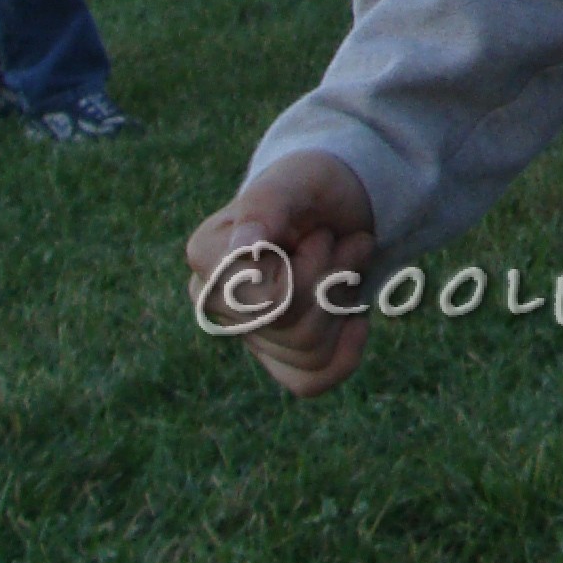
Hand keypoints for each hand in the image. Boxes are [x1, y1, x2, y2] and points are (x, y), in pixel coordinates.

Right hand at [185, 153, 378, 396]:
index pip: (268, 295)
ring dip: (343, 300)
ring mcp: (246, 332)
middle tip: (334, 242)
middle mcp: (215, 300)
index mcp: (207, 255)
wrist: (342, 204)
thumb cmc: (313, 186)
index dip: (310, 262)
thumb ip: (267, 207)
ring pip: (308, 350)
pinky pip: (309, 381)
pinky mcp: (278, 356)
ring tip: (343, 262)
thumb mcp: (297, 181)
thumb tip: (242, 249)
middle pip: (290, 323)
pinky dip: (345, 350)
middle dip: (332, 277)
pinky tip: (356, 318)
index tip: (313, 230)